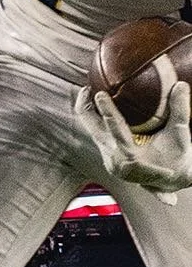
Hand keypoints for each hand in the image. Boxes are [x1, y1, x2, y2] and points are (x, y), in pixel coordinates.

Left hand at [74, 81, 191, 203]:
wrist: (171, 181)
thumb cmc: (177, 159)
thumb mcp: (179, 135)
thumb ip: (180, 111)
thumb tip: (180, 85)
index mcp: (130, 156)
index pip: (115, 128)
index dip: (106, 110)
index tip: (100, 94)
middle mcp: (114, 158)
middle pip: (92, 127)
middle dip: (86, 106)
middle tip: (86, 87)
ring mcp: (107, 157)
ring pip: (91, 129)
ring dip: (89, 111)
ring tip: (88, 91)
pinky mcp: (106, 154)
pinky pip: (95, 132)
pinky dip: (94, 118)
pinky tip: (94, 104)